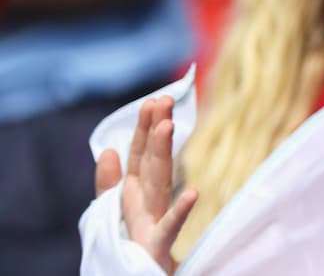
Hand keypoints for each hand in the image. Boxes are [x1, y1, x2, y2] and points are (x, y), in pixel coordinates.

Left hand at [94, 96, 197, 274]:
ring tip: (167, 126)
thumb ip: (109, 182)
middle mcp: (149, 201)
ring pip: (159, 183)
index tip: (153, 100)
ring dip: (163, 155)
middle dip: (156, 131)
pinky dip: (181, 211)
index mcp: (136, 192)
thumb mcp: (114, 210)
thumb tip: (107, 150)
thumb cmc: (132, 246)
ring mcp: (156, 221)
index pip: (140, 154)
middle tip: (163, 100)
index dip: (145, 128)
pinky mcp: (158, 245)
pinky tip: (193, 193)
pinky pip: (169, 227)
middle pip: (152, 161)